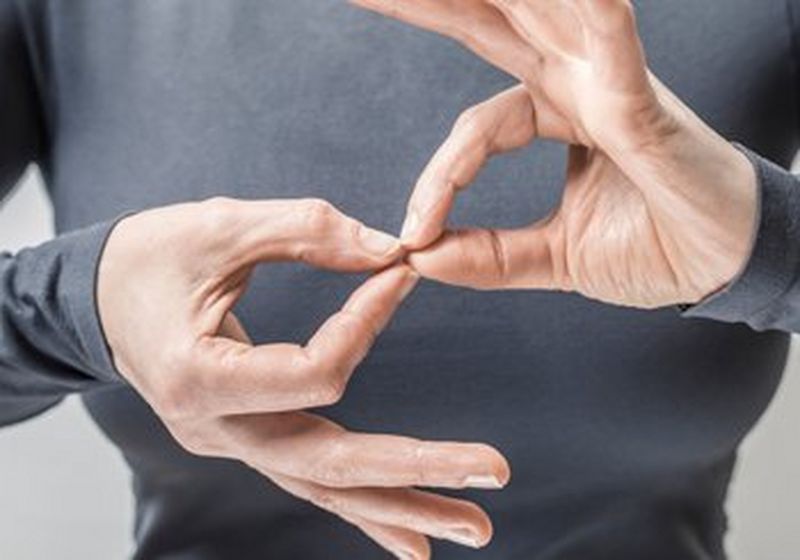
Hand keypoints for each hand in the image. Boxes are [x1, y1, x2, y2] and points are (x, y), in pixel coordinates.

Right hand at [98, 198, 509, 558]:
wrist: (95, 297)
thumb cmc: (148, 256)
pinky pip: (311, 481)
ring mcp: (231, 445)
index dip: (367, 322)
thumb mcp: (219, 226)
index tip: (401, 272)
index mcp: (198, 379)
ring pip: (326, 489)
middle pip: (331, 465)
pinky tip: (413, 539)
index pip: (313, 373)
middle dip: (417, 469)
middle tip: (493, 472)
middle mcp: (215, 431)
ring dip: (405, 507)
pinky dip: (365, 509)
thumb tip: (394, 250)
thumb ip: (307, 232)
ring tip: (475, 526)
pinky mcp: (247, 440)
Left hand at [353, 0, 757, 308]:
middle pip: (487, 27)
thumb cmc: (652, 246)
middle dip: (427, 4)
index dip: (438, 178)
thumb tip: (421, 259)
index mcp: (554, 116)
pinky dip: (591, 16)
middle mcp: (577, 86)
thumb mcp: (552, 256)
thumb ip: (489, 255)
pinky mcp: (644, 105)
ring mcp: (610, 86)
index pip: (473, 128)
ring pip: (537, 18)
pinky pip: (611, 50)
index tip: (413, 234)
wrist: (723, 263)